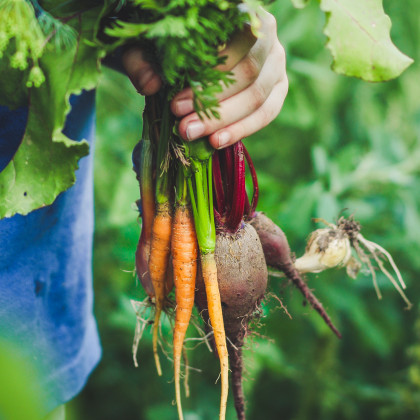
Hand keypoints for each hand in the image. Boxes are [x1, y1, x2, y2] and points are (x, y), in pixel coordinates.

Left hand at [122, 9, 287, 148]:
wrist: (195, 47)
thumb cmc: (174, 42)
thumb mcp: (151, 45)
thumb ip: (143, 59)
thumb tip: (149, 85)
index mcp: (243, 14)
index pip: (235, 44)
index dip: (207, 77)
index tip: (175, 103)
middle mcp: (268, 37)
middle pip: (249, 74)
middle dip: (213, 105)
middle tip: (182, 125)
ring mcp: (277, 64)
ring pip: (258, 97)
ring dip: (224, 121)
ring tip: (193, 134)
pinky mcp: (278, 88)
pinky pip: (267, 112)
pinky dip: (242, 129)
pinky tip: (216, 142)